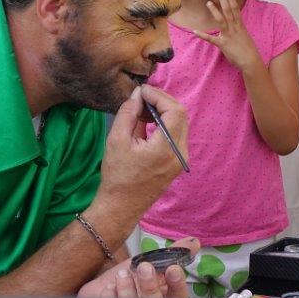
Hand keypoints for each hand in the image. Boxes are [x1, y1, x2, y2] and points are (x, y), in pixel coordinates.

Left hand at [78, 240, 198, 297]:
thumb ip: (172, 254)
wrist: (104, 289)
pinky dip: (111, 295)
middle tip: (144, 268)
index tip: (173, 269)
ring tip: (123, 275)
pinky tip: (111, 288)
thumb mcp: (152, 264)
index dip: (177, 285)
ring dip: (128, 289)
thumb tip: (194, 242)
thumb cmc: (133, 279)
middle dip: (150, 286)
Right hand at [92, 84, 188, 221]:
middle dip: (162, 100)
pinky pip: (176, 134)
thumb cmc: (117, 176)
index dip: (159, 95)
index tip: (142, 91)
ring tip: (142, 109)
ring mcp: (181, 159)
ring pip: (180, 123)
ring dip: (164, 111)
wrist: (121, 206)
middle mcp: (180, 154)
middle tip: (141, 97)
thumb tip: (137, 94)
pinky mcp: (178, 162)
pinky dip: (165, 123)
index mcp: (166, 149)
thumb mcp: (116, 140)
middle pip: (181, 115)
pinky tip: (148, 122)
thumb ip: (128, 113)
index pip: (174, 111)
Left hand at [194, 0, 261, 72]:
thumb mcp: (244, 36)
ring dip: (215, 11)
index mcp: (240, 26)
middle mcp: (235, 28)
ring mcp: (229, 35)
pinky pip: (211, 39)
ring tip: (208, 3)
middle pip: (229, 11)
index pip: (235, 9)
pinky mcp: (224, 44)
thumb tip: (235, 25)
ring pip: (221, 21)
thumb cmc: (248, 50)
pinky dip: (202, 35)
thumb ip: (238, 30)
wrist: (251, 61)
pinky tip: (195, 31)